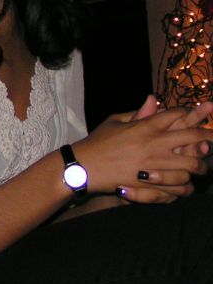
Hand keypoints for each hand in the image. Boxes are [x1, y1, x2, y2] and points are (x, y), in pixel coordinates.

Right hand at [75, 102, 212, 203]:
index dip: (191, 113)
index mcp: (146, 126)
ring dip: (201, 164)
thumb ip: (138, 112)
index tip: (198, 114)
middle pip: (193, 136)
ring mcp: (156, 163)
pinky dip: (188, 184)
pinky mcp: (153, 182)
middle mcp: (155, 143)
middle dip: (208, 135)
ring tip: (203, 166)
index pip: (178, 114)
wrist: (84, 166)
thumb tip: (153, 99)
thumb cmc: (98, 142)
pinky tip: (188, 183)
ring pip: (192, 163)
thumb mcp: (115, 121)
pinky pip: (180, 184)